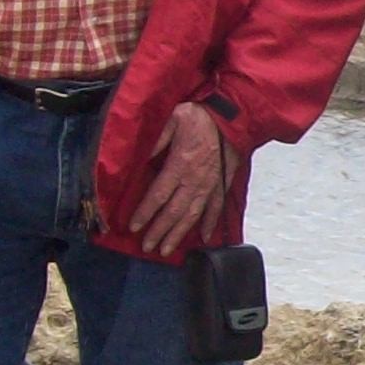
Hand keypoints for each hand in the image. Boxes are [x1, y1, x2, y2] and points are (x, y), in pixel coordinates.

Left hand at [125, 101, 239, 259]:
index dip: (146, 212)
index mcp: (181, 164)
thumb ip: (156, 139)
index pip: (159, 194)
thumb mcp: (171, 119)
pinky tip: (203, 238)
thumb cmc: (198, 116)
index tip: (134, 226)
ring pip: (193, 215)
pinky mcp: (221, 184)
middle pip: (175, 211)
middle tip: (147, 246)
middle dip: (159, 231)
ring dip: (179, 234)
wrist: (230, 115)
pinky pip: (215, 208)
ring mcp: (210, 184)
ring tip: (167, 250)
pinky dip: (209, 224)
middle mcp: (195, 179)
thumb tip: (141, 159)